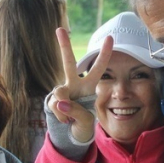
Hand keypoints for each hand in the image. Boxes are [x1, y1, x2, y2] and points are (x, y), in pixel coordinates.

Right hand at [47, 27, 112, 142]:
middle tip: (59, 29)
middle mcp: (75, 84)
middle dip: (64, 46)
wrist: (72, 133)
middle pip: (68, 62)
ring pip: (60, 92)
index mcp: (90, 86)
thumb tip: (60, 102)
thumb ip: (75, 110)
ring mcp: (63, 91)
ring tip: (71, 118)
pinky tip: (65, 119)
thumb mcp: (86, 120)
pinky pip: (55, 105)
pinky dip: (60, 116)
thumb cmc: (84, 122)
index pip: (99, 68)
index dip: (105, 53)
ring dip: (65, 109)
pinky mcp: (52, 99)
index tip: (110, 37)